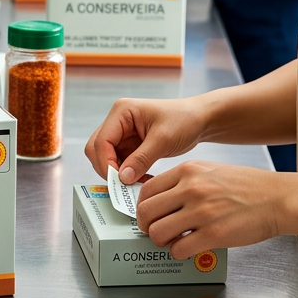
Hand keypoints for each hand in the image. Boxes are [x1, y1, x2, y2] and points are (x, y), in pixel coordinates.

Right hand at [85, 96, 208, 182]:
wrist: (200, 119)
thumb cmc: (184, 120)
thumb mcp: (163, 139)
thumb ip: (141, 159)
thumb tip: (122, 178)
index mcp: (121, 112)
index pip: (101, 141)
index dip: (106, 162)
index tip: (119, 181)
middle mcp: (117, 121)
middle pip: (97, 149)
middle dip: (108, 169)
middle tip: (124, 185)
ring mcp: (121, 133)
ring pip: (106, 157)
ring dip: (117, 173)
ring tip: (137, 183)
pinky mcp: (129, 144)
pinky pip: (119, 162)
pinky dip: (126, 173)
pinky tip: (142, 179)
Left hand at [136, 161, 282, 258]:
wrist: (278, 198)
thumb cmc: (246, 186)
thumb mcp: (209, 171)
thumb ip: (183, 181)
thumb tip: (160, 199)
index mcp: (187, 171)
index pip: (146, 190)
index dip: (141, 207)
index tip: (147, 215)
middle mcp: (190, 189)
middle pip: (146, 212)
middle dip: (145, 226)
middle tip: (153, 231)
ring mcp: (202, 212)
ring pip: (158, 232)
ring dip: (160, 241)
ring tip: (170, 241)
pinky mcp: (214, 234)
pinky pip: (179, 249)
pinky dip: (178, 253)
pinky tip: (187, 249)